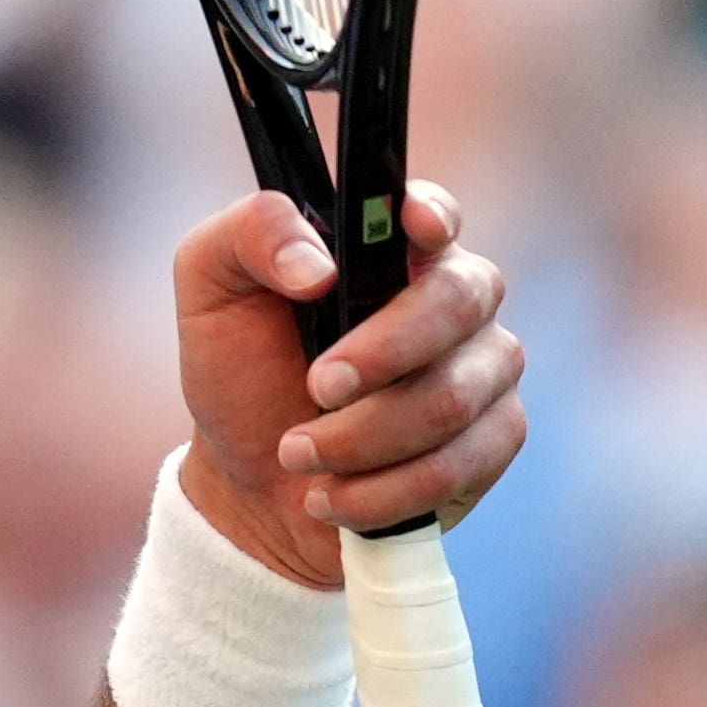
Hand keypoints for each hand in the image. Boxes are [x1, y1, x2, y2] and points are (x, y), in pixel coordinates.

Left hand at [172, 182, 523, 588]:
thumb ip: (252, 236)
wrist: (252, 483)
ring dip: (360, 439)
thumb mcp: (212, 291)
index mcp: (393, 248)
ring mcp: (483, 369)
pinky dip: (381, 490)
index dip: (434, 217)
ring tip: (298, 453)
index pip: (437, 212)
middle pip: (457, 304)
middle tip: (317, 387)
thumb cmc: (243, 375)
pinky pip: (457, 465)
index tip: (413, 228)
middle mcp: (454, 298)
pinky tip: (333, 495)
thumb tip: (319, 264)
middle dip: (379, 355)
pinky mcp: (493, 440)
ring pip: (451, 399)